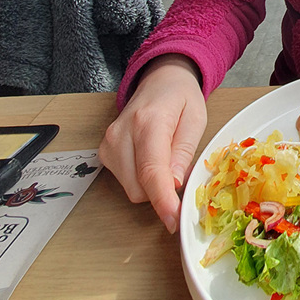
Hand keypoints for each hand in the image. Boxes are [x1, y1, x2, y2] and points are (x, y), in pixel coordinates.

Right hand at [99, 54, 206, 233]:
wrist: (161, 79)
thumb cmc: (181, 97)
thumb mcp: (195, 119)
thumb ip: (184, 151)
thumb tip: (173, 185)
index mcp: (148, 122)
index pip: (151, 170)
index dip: (162, 200)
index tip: (173, 220)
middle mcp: (121, 134)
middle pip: (138, 187)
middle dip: (162, 191)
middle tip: (182, 171)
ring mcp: (108, 143)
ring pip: (131, 189)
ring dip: (152, 185)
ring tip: (167, 155)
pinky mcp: (104, 152)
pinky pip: (125, 181)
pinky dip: (142, 179)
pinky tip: (151, 157)